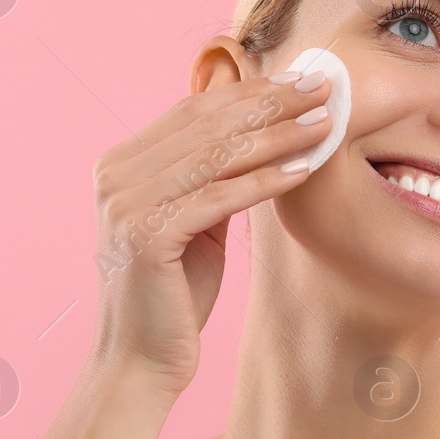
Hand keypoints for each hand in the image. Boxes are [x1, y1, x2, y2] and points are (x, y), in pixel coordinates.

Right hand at [86, 67, 333, 393]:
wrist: (141, 360)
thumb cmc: (175, 292)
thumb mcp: (195, 219)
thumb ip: (212, 175)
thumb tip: (263, 127)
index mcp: (121, 164)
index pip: (194, 111)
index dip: (251, 91)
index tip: (300, 79)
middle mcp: (115, 176)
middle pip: (208, 124)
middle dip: (272, 103)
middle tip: (323, 88)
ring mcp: (126, 204)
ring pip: (217, 156)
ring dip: (278, 136)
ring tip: (324, 125)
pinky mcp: (146, 236)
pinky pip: (219, 198)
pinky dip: (265, 182)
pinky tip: (302, 171)